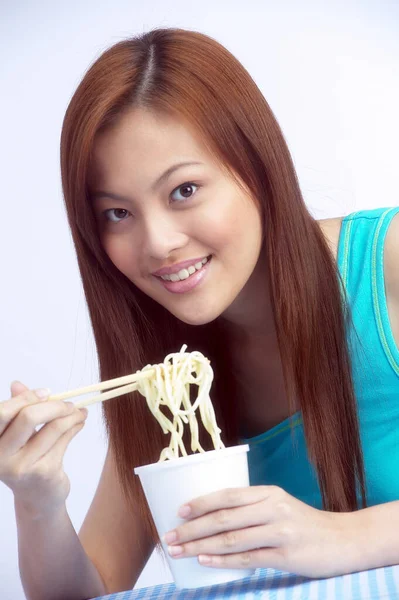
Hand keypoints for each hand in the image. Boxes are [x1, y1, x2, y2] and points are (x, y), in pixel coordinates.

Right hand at [0, 381, 87, 517]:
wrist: (36, 498)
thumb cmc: (26, 460)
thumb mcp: (17, 435)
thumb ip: (17, 410)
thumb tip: (17, 384)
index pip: (4, 412)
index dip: (26, 397)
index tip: (47, 392)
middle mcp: (1, 456)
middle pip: (29, 417)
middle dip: (54, 405)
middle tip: (69, 403)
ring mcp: (22, 467)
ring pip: (53, 428)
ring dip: (71, 416)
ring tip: (79, 412)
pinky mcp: (43, 473)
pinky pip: (64, 440)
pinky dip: (75, 427)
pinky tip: (80, 423)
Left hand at [163, 485, 357, 577]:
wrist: (343, 540)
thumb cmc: (304, 523)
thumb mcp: (280, 505)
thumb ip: (252, 508)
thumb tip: (213, 518)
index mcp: (268, 493)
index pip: (227, 495)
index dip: (201, 502)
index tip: (178, 512)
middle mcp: (272, 508)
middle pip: (224, 517)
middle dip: (192, 528)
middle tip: (169, 536)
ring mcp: (280, 532)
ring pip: (232, 538)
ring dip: (201, 545)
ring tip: (180, 551)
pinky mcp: (286, 556)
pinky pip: (248, 558)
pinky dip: (223, 560)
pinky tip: (206, 561)